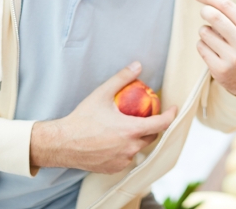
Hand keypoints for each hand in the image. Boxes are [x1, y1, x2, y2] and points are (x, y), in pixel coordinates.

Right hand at [29, 62, 176, 172]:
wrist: (62, 143)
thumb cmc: (82, 118)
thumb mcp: (101, 94)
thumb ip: (121, 78)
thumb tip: (138, 65)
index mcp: (131, 131)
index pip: (161, 124)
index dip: (171, 116)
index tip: (173, 109)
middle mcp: (130, 148)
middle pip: (151, 137)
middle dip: (153, 127)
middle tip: (146, 116)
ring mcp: (122, 160)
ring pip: (138, 148)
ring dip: (138, 138)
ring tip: (129, 127)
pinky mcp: (114, 169)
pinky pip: (126, 158)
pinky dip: (126, 149)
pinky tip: (116, 141)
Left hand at [194, 0, 235, 97]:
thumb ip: (232, 12)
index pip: (227, 6)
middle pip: (214, 17)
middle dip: (204, 11)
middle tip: (204, 12)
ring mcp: (232, 58)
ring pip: (204, 32)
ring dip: (204, 31)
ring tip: (214, 38)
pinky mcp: (220, 69)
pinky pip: (201, 47)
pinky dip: (202, 45)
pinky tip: (212, 50)